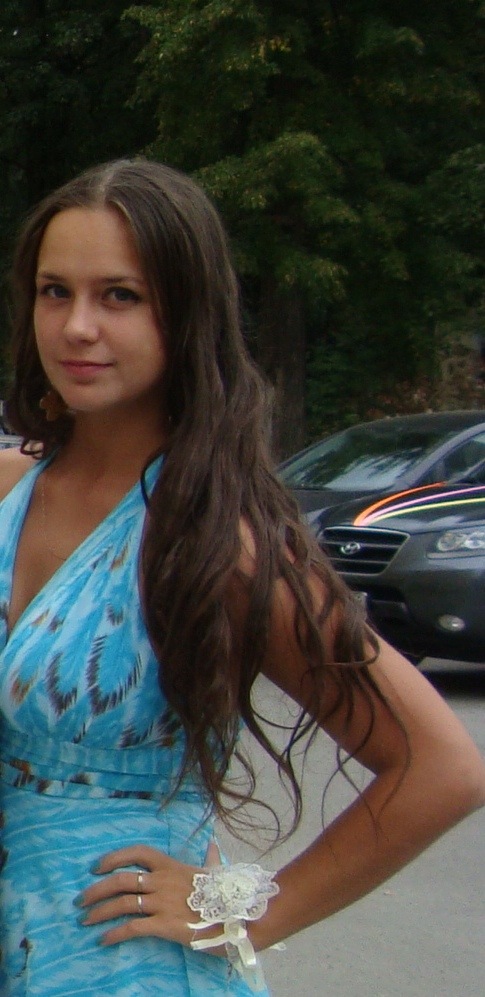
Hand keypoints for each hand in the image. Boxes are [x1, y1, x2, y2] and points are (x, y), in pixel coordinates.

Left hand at [75, 843, 223, 950]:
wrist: (237, 916)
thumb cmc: (226, 893)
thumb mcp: (215, 871)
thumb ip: (209, 858)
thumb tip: (213, 845)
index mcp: (171, 865)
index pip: (138, 852)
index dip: (114, 857)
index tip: (96, 866)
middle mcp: (162, 880)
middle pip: (121, 879)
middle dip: (96, 889)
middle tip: (81, 900)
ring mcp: (162, 902)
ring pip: (122, 903)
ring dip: (99, 912)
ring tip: (86, 921)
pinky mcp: (164, 924)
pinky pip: (132, 928)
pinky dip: (114, 934)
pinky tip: (103, 940)